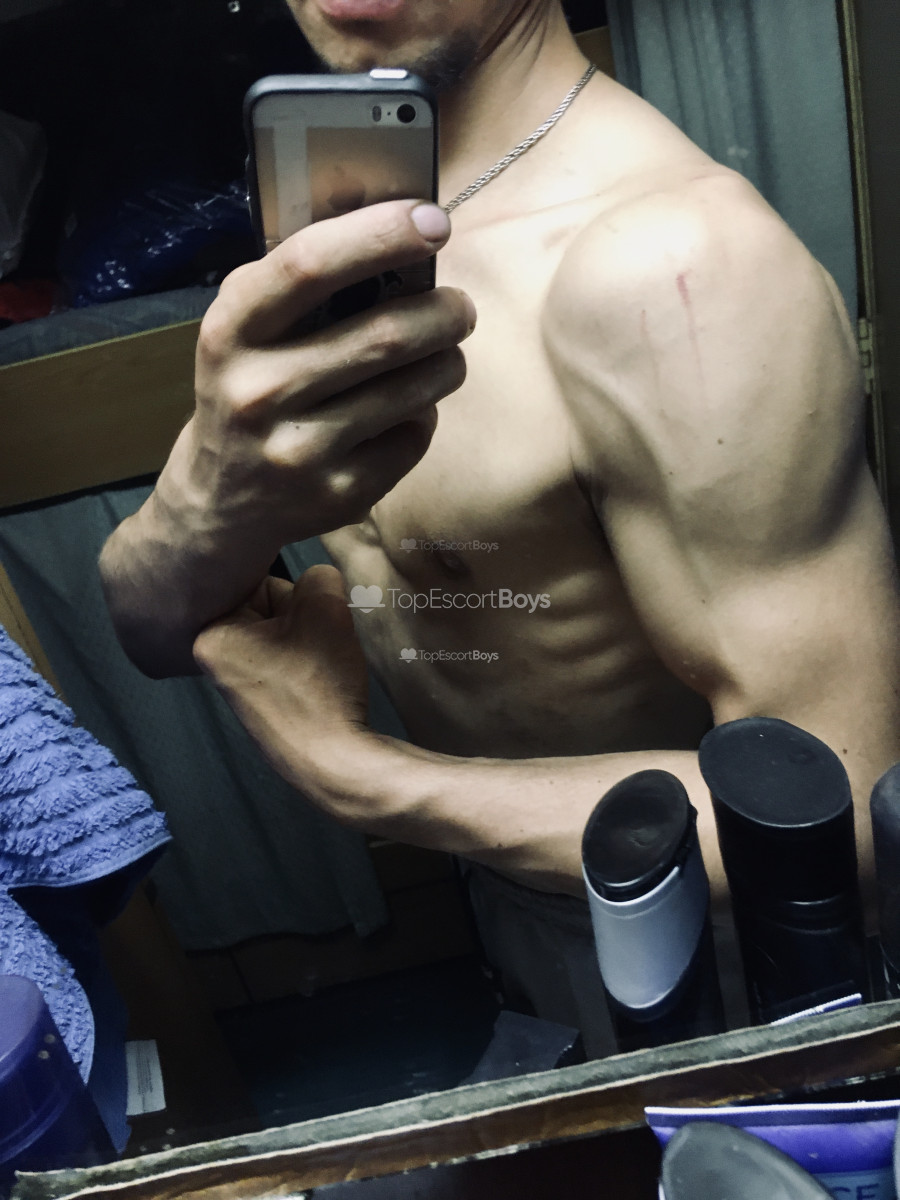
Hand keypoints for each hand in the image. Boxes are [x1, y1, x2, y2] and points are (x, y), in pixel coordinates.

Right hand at [174, 199, 474, 557]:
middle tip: (459, 306)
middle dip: (443, 312)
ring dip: (447, 361)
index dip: (380, 235)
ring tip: (446, 352)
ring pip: (413, 389)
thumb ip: (302, 282)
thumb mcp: (246, 330)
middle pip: (385, 335)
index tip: (433, 221)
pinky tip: (409, 408)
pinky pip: (413, 436)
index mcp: (231, 331)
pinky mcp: (339, 493)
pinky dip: (426, 413)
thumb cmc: (249, 389)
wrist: (221, 501)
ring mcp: (299, 450)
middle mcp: (259, 392)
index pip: (309, 267)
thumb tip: (396, 228)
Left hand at [193, 566, 370, 784]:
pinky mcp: (257, 700)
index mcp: (210, 634)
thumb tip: (315, 584)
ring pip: (279, 633)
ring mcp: (233, 682)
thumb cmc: (319, 685)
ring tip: (320, 666)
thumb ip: (318, 576)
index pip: (260, 581)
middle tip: (319, 646)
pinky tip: (317, 683)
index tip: (309, 625)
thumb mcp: (325, 610)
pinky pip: (283, 660)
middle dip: (300, 618)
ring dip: (306, 639)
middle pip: (266, 608)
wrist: (333, 761)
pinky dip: (305, 663)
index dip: (298, 597)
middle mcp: (210, 658)